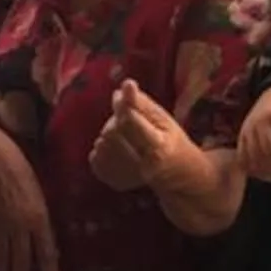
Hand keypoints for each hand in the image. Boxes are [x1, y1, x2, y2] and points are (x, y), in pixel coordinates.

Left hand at [88, 78, 196, 194]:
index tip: (125, 90)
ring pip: (101, 144)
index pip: (130, 121)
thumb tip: (123, 87)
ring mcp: (128, 177)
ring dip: (108, 134)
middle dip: (116, 119)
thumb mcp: (163, 119)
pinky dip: (101, 149)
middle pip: (112, 132)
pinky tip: (115, 148)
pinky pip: (94, 158)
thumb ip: (142, 103)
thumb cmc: (170, 140)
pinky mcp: (115, 182)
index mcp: (158, 147)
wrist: (176, 173)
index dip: (124, 104)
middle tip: (126, 117)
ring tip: (123, 135)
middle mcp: (143, 166)